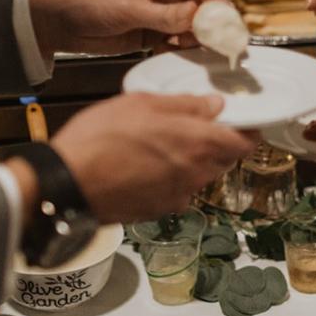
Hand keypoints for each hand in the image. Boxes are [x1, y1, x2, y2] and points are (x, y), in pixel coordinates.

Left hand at [29, 0, 225, 56]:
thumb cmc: (92, 2)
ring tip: (208, 57)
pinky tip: (187, 60)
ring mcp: (159, 17)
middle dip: (214, 27)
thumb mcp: (131, 9)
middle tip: (228, 47)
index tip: (231, 26)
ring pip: (190, 30)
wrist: (61, 22)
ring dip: (199, 42)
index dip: (219, 6)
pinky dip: (183, 52)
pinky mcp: (151, 36)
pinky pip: (175, 44)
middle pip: (201, 11)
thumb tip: (198, 18)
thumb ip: (165, 16)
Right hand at [50, 93, 253, 221]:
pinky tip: (144, 165)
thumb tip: (214, 105)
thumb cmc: (101, 139)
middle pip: (222, 160)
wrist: (68, 185)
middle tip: (196, 127)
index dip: (247, 132)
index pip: (244, 143)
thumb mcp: (143, 103)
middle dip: (217, 144)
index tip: (243, 122)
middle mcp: (195, 175)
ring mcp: (177, 197)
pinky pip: (175, 191)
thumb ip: (185, 105)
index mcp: (199, 144)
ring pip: (198, 177)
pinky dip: (169, 178)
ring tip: (163, 144)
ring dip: (191, 162)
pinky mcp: (157, 211)